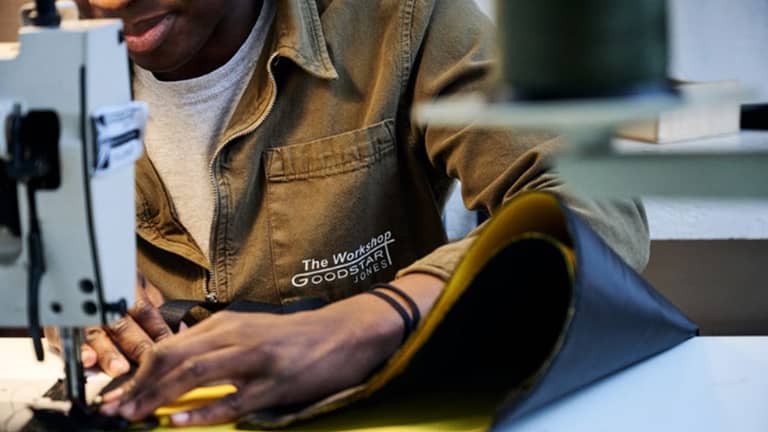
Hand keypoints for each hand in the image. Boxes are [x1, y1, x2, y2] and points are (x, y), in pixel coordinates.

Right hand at [45, 272, 171, 376]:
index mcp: (125, 289)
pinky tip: (86, 362)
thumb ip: (157, 306)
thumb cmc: (114, 284)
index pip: (146, 311)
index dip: (158, 331)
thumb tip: (181, 327)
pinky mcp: (58, 325)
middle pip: (121, 324)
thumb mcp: (139, 286)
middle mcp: (103, 301)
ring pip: (94, 334)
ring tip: (118, 368)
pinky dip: (76, 352)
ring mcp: (79, 313)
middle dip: (135, 345)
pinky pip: (64, 339)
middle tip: (146, 362)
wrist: (73, 267)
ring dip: (107, 353)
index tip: (169, 349)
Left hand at [99, 273, 443, 426]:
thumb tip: (174, 361)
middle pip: (175, 357)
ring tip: (134, 415)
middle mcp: (236, 335)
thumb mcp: (250, 330)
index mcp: (227, 323)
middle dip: (139, 385)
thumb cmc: (295, 336)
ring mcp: (256, 360)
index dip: (137, 371)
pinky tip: (179, 420)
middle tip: (113, 409)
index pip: (170, 345)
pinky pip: (232, 400)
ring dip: (159, 396)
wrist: (343, 333)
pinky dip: (202, 411)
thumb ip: (215, 342)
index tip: (116, 392)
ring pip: (196, 373)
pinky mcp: (275, 383)